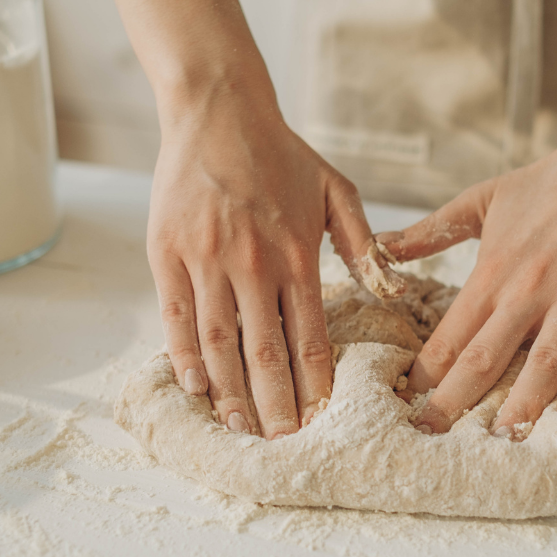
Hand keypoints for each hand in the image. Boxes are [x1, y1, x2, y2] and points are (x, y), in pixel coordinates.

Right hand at [148, 88, 378, 438]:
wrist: (218, 110)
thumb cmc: (282, 153)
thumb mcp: (337, 189)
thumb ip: (364, 243)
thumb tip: (389, 289)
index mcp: (299, 256)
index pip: (310, 339)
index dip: (314, 387)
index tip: (319, 423)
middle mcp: (254, 264)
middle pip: (265, 353)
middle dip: (274, 406)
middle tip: (281, 446)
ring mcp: (207, 260)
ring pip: (219, 343)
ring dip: (229, 392)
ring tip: (238, 430)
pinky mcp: (167, 252)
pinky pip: (175, 316)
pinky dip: (184, 356)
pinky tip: (195, 388)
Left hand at [377, 132, 556, 435]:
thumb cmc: (548, 181)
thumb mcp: (480, 200)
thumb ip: (430, 231)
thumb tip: (380, 246)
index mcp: (494, 270)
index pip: (451, 333)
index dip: (426, 371)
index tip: (407, 401)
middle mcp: (530, 287)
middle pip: (487, 356)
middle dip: (456, 400)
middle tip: (433, 435)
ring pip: (546, 360)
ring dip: (523, 403)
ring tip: (503, 439)